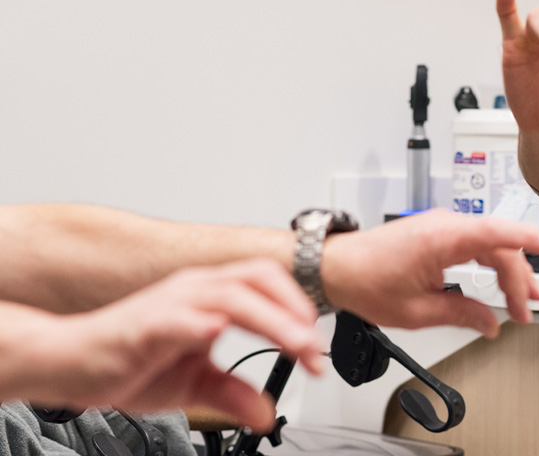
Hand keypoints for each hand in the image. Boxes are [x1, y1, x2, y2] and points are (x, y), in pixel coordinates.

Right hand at [20, 259, 324, 432]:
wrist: (67, 363)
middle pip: (257, 279)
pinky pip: (177, 318)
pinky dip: (201, 323)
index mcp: (209, 296)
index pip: (268, 284)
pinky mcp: (143, 327)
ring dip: (269, 319)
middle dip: (294, 310)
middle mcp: (193, 290)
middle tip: (314, 348)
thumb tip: (267, 413)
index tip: (317, 349)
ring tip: (294, 344)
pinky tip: (218, 333)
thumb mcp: (193, 384)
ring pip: (230, 296)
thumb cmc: (127, 360)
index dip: (300, 309)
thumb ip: (233, 392)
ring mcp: (169, 304)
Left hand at [321, 212, 538, 334]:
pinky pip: (476, 241)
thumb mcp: (416, 311)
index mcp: (442, 239)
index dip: (530, 238)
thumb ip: (460, 314)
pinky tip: (499, 279)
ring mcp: (442, 225)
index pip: (497, 233)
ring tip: (523, 297)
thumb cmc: (365, 280)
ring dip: (508, 269)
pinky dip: (491, 260)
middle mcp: (445, 225)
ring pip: (491, 243)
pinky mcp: (438, 230)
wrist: (335, 266)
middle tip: (525, 309)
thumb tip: (488, 322)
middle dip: (519, 278)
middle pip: (500, 245)